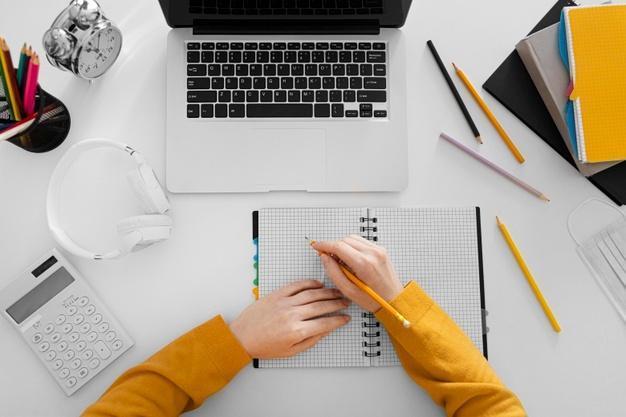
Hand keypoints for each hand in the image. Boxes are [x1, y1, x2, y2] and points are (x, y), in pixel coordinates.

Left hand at [230, 280, 350, 358]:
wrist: (242, 337)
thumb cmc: (264, 346)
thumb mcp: (291, 351)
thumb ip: (311, 340)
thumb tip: (326, 330)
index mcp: (297, 331)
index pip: (325, 323)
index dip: (339, 320)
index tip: (346, 318)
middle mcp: (293, 315)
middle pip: (322, 306)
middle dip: (337, 303)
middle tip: (346, 302)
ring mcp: (285, 302)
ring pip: (312, 294)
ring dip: (327, 292)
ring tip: (337, 292)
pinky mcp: (277, 294)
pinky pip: (297, 285)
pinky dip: (310, 283)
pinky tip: (319, 284)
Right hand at [313, 236, 403, 312]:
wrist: (394, 300)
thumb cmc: (373, 299)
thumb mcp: (349, 291)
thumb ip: (334, 272)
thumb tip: (325, 257)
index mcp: (364, 264)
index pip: (339, 246)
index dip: (324, 245)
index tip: (317, 246)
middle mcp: (372, 253)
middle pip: (345, 240)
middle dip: (334, 246)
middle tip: (329, 258)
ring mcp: (378, 250)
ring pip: (353, 238)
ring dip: (343, 245)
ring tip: (341, 261)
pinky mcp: (381, 250)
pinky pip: (362, 242)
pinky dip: (353, 247)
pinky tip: (352, 259)